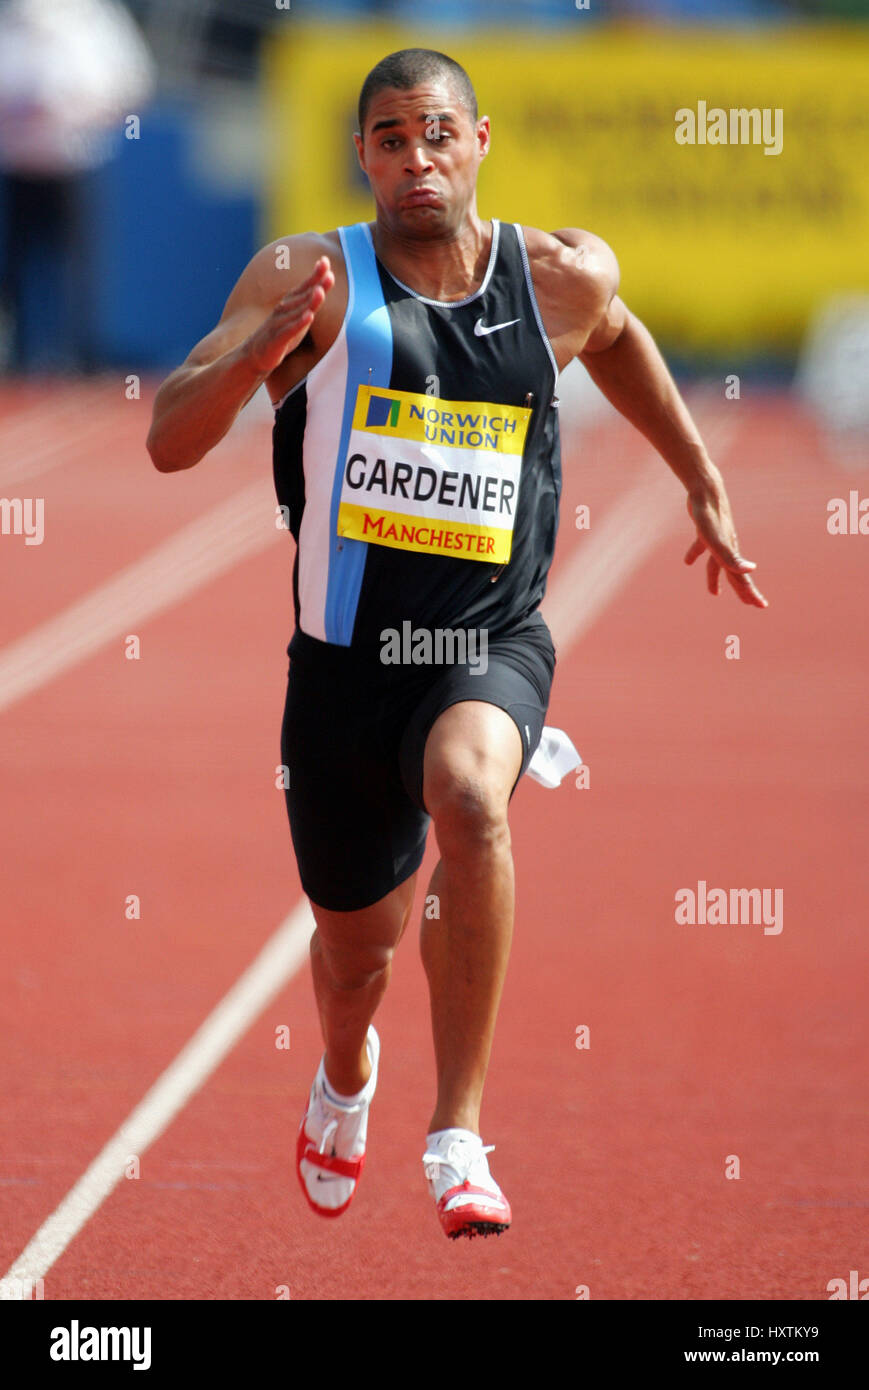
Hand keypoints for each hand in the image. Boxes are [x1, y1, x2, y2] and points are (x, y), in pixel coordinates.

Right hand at [244, 256, 334, 375]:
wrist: (254, 356)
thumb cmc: (280, 335)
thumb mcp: (296, 318)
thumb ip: (308, 303)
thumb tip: (322, 286)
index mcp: (289, 304)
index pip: (304, 287)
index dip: (315, 275)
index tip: (325, 261)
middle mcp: (283, 310)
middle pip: (302, 296)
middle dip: (315, 283)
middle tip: (328, 272)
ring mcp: (279, 324)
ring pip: (297, 311)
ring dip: (309, 301)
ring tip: (320, 291)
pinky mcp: (277, 340)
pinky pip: (289, 331)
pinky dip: (299, 323)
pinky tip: (309, 317)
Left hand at [684, 487, 767, 607]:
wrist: (705, 488)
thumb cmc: (709, 516)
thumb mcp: (716, 540)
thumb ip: (730, 558)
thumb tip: (751, 570)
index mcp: (730, 553)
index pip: (742, 578)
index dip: (750, 593)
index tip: (761, 606)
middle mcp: (726, 547)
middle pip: (734, 574)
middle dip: (742, 591)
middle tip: (751, 605)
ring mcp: (716, 538)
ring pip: (717, 564)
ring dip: (716, 578)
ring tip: (714, 594)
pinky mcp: (704, 530)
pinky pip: (701, 547)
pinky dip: (696, 555)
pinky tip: (687, 562)